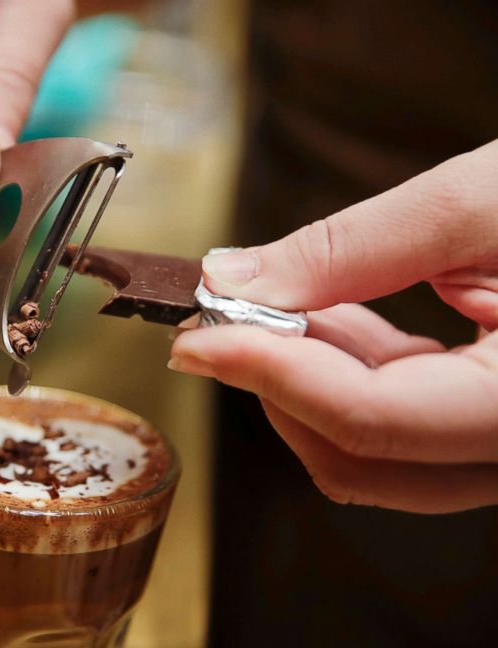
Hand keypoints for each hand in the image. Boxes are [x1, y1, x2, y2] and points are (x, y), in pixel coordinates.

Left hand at [170, 139, 497, 512]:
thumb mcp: (483, 202)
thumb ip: (352, 248)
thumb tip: (237, 279)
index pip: (370, 420)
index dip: (266, 373)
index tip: (195, 334)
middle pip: (360, 456)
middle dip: (277, 382)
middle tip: (226, 314)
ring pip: (373, 450)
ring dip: (307, 378)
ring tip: (288, 299)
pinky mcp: (489, 422)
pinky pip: (400, 423)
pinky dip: (347, 371)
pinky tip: (335, 314)